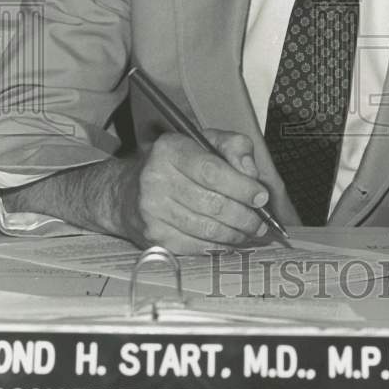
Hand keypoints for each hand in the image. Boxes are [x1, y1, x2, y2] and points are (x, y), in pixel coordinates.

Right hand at [123, 129, 270, 253]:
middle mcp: (155, 179)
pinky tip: (229, 240)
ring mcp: (152, 211)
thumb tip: (251, 173)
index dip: (241, 187)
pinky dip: (218, 246)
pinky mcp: (153, 237)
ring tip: (250, 231)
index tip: (260, 196)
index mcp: (170, 150)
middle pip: (212, 204)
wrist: (127, 192)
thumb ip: (233, 147)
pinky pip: (195, 246)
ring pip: (206, 228)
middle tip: (261, 221)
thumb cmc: (174, 165)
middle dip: (245, 216)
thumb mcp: (203, 142)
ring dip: (236, 233)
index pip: (212, 171)